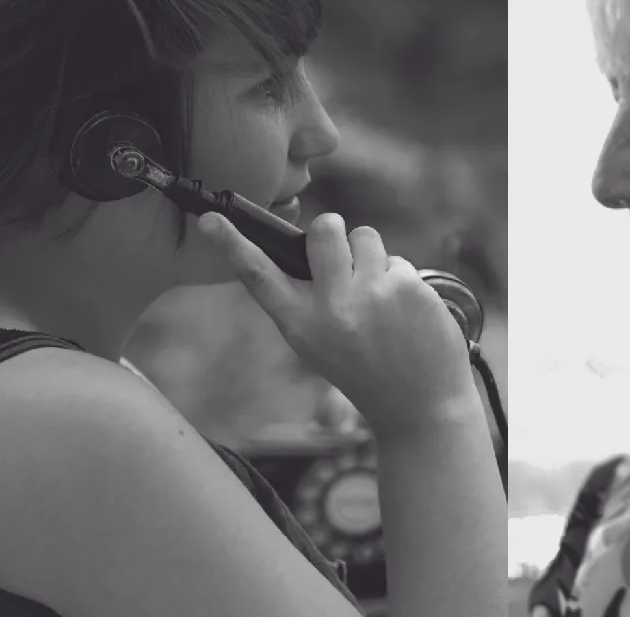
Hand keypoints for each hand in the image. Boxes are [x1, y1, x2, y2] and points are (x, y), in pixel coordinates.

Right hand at [198, 211, 477, 439]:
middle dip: (333, 229)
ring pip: (365, 235)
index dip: (231, 246)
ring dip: (371, 255)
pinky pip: (398, 261)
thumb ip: (309, 300)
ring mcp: (370, 294)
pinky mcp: (406, 287)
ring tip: (379, 292)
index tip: (209, 220)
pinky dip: (402, 280)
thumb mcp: (319, 345)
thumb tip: (315, 244)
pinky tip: (407, 313)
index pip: (258, 276)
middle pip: (323, 229)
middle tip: (343, 250)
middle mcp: (330, 307)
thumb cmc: (367, 372)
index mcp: (300, 325)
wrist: (421, 409)